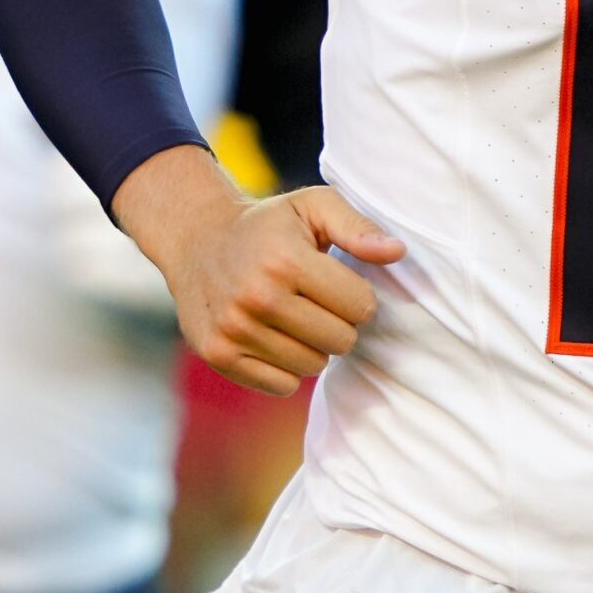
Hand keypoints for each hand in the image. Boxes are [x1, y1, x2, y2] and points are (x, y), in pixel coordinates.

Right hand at [139, 176, 404, 396]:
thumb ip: (357, 227)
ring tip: (294, 317)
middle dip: (338, 323)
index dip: (356, 295)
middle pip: (340, 341)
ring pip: (312, 366)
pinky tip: (273, 336)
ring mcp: (234, 329)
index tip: (335, 282)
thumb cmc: (268, 225)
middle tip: (316, 302)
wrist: (196, 239)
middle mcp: (257, 296)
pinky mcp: (219, 355)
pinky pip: (282, 386)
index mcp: (286, 259)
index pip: (361, 306)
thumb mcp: (313, 206)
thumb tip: (396, 252)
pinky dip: (286, 368)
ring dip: (313, 346)